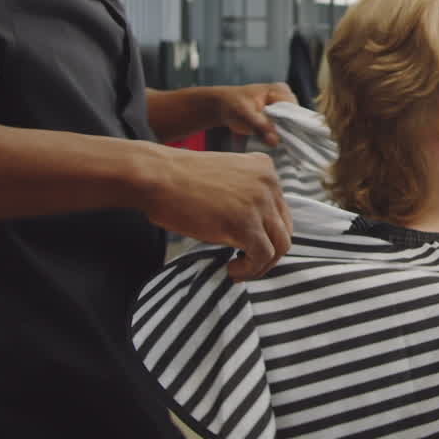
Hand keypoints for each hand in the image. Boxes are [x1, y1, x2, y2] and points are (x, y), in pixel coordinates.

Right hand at [143, 146, 291, 280]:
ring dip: (261, 265)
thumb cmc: (179, 181)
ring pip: (280, 245)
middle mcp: (269, 182)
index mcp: (265, 168)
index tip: (245, 246)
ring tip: (237, 269)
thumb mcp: (224, 178)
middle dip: (268, 251)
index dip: (265, 233)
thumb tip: (257, 231)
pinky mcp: (245, 223)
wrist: (155, 176)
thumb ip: (246, 195)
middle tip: (244, 263)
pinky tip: (231, 269)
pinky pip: (262, 256)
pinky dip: (250, 270)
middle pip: (284, 229)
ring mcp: (259, 202)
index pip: (280, 210)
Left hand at [212, 83, 295, 146]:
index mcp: (279, 90)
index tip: (289, 138)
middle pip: (295, 116)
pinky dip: (280, 135)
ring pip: (292, 123)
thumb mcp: (245, 114)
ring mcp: (283, 106)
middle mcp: (285, 96)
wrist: (221, 106)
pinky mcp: (279, 115)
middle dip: (289, 130)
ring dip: (285, 134)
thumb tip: (275, 141)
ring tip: (277, 142)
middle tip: (280, 142)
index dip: (293, 123)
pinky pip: (285, 127)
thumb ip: (261, 127)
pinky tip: (275, 141)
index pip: (294, 108)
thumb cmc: (232, 104)